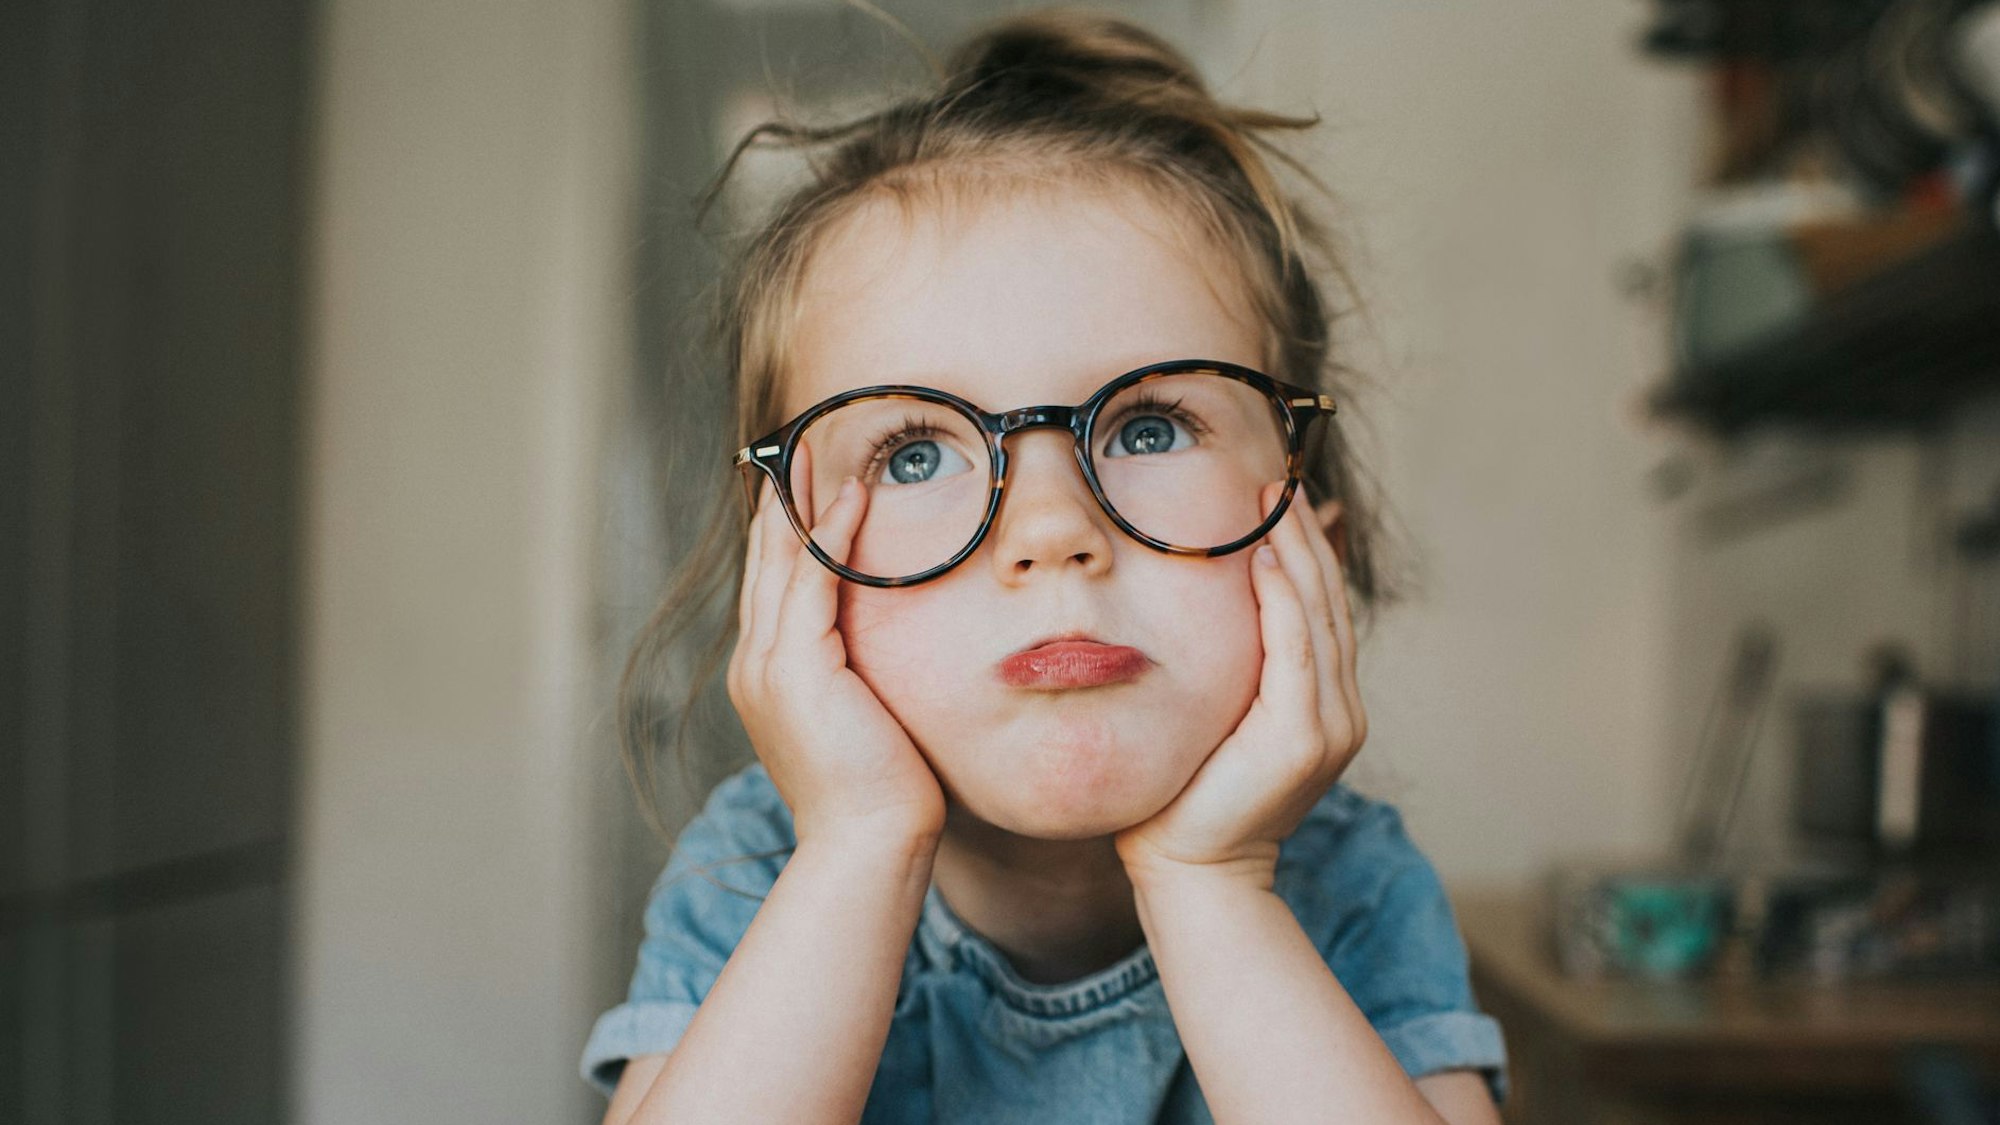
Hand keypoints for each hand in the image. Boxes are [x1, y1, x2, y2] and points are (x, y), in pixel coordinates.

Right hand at [726, 445, 947, 848]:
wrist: (868, 845)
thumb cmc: (885, 795)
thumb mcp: (869, 720)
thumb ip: (863, 677)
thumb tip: (892, 649)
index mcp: (770, 679)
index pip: (775, 587)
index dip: (785, 533)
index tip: (803, 485)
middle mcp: (757, 666)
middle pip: (765, 564)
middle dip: (780, 503)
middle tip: (795, 447)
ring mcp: (770, 667)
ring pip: (781, 563)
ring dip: (801, 503)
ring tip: (816, 452)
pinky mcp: (797, 668)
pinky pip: (814, 581)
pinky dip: (831, 535)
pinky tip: (854, 498)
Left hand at [1113, 480, 1367, 889]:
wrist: (1191, 870)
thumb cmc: (1184, 794)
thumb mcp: (1212, 715)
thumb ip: (1228, 665)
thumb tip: (1206, 601)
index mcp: (1322, 703)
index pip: (1317, 608)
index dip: (1303, 548)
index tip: (1277, 495)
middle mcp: (1339, 709)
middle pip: (1325, 601)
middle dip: (1302, 536)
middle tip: (1277, 479)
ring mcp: (1330, 724)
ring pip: (1317, 616)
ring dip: (1296, 552)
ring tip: (1272, 501)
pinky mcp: (1304, 737)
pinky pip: (1297, 650)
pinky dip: (1283, 600)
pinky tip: (1265, 558)